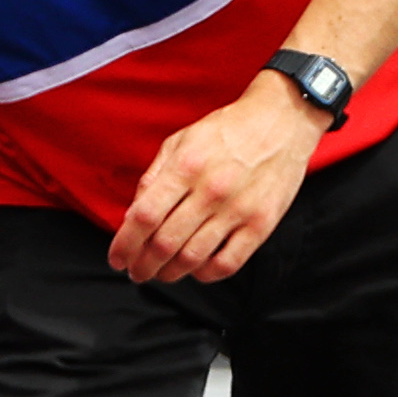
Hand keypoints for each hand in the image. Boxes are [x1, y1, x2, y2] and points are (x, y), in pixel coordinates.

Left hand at [112, 73, 322, 286]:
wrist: (280, 122)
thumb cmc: (225, 132)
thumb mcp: (178, 142)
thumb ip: (153, 179)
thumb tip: (132, 217)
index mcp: (184, 168)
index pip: (143, 217)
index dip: (124, 244)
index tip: (116, 258)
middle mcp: (211, 191)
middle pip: (165, 243)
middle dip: (143, 265)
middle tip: (136, 272)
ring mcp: (239, 210)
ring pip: (194, 257)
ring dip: (170, 273)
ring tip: (159, 274)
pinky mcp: (262, 223)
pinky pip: (230, 262)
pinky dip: (206, 274)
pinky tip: (195, 271)